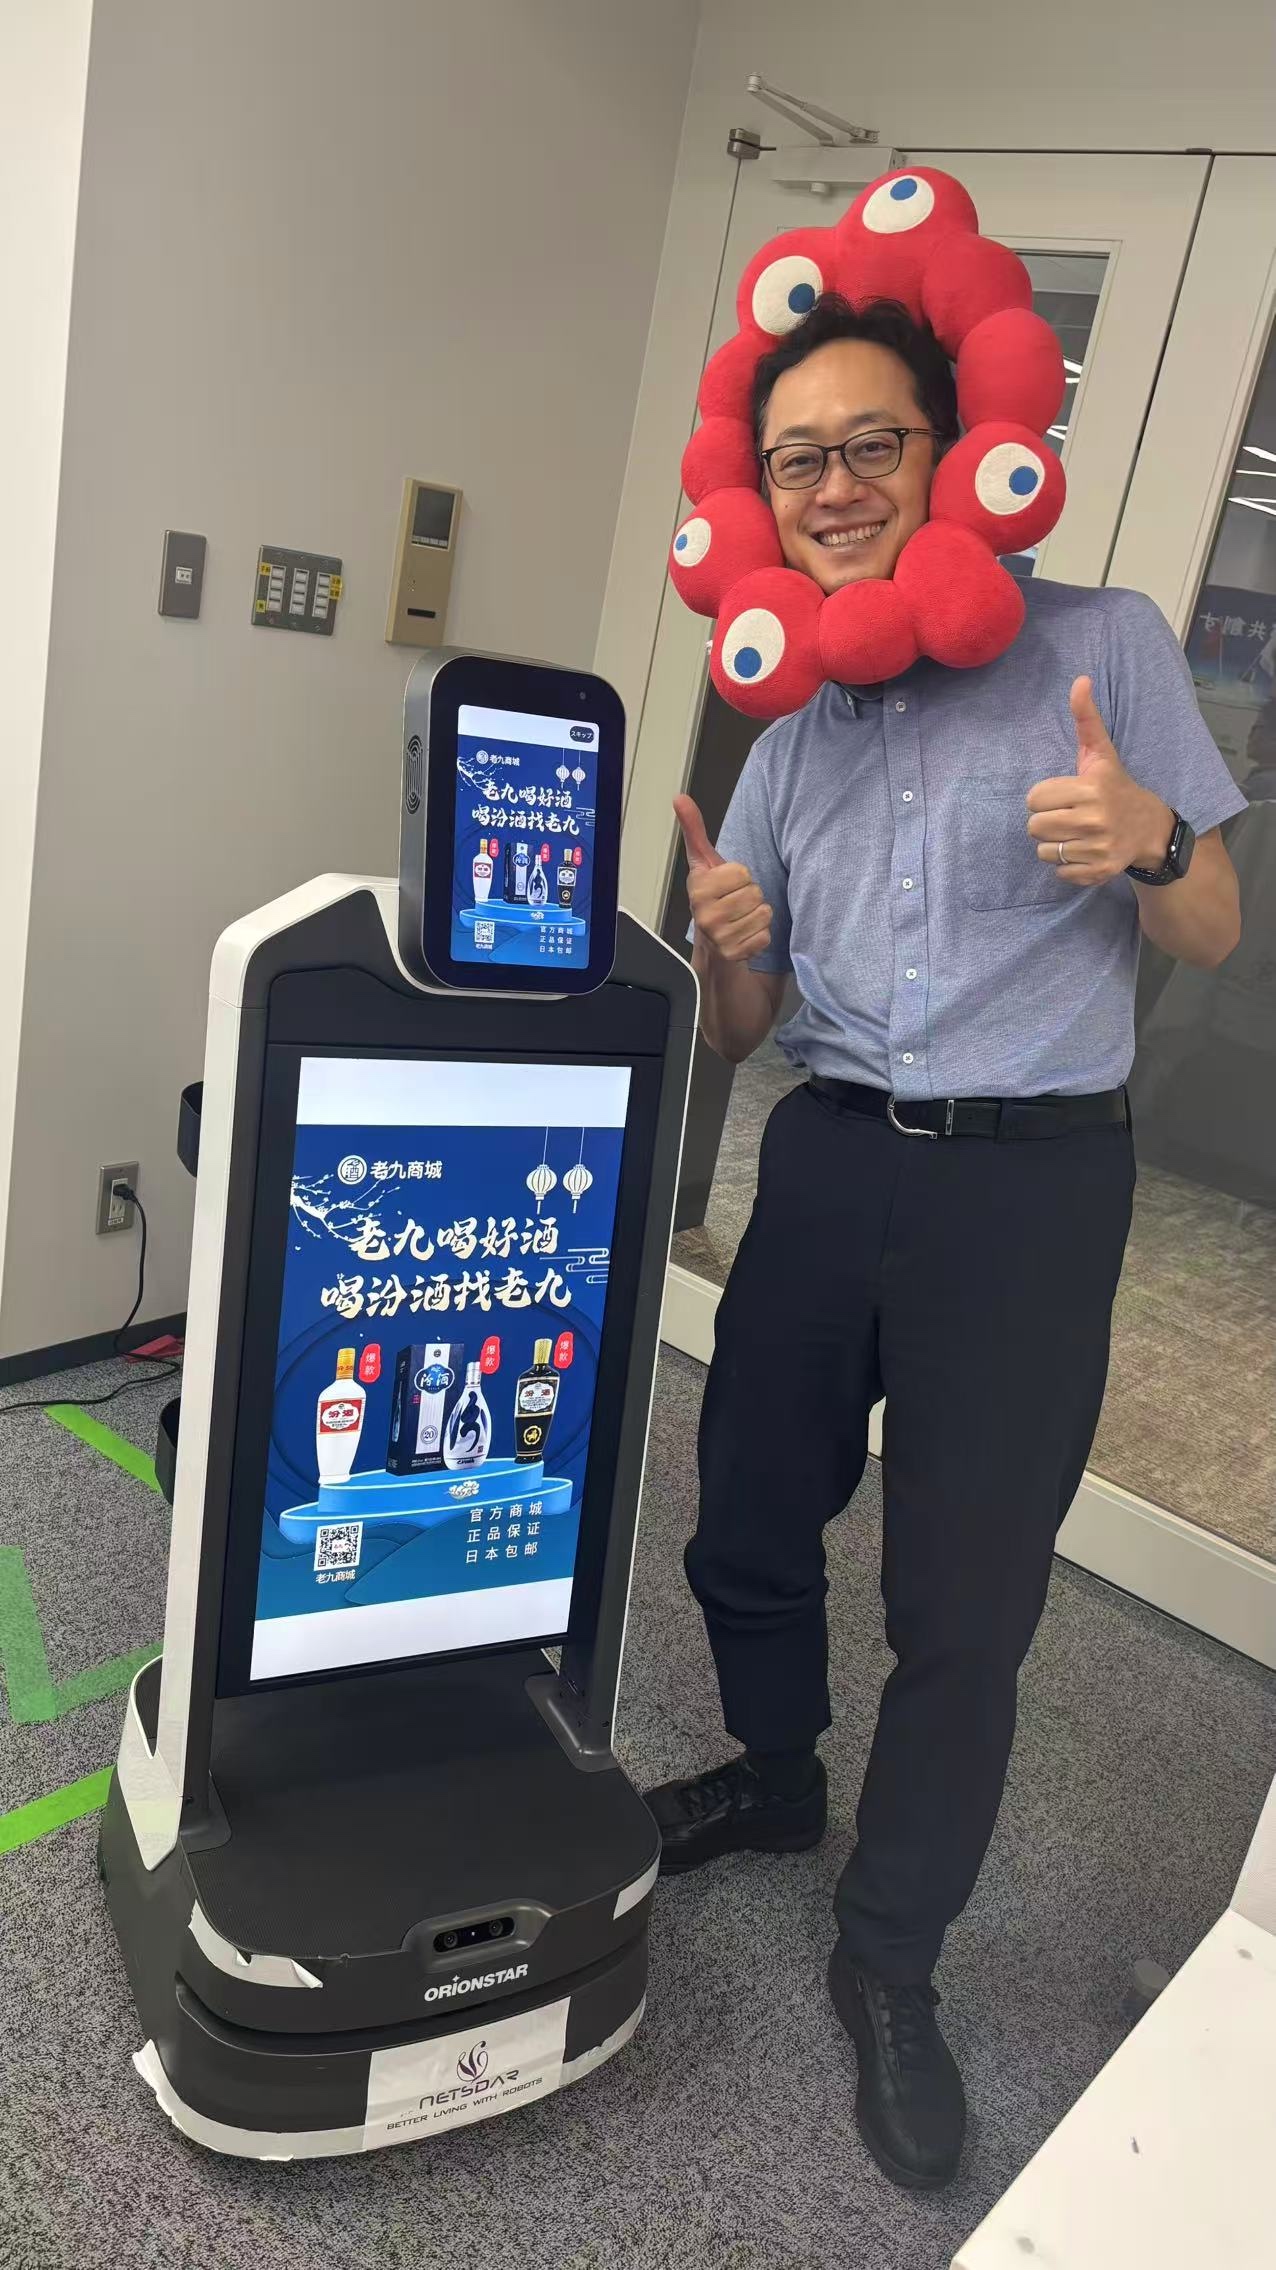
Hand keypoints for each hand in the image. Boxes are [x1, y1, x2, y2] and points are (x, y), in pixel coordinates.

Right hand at [674, 795, 771, 961]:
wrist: (711, 943)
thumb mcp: (704, 863)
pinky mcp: (735, 954)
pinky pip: (766, 935)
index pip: (742, 871)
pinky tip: (745, 935)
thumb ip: (695, 830)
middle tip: (735, 904)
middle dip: (750, 896)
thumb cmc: (712, 898)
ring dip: (757, 915)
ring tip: (740, 919)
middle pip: (755, 892)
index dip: (740, 876)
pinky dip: (760, 935)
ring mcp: (720, 937)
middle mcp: (706, 915)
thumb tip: (680, 797)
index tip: (727, 885)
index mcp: (699, 889)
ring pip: (763, 913)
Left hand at [1026, 677, 1173, 884]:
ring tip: (1076, 833)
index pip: (1034, 798)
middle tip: (1068, 816)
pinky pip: (1058, 872)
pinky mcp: (1098, 871)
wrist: (1151, 829)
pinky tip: (1084, 850)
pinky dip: (1066, 865)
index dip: (1045, 796)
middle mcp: (1094, 819)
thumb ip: (1086, 719)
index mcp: (1090, 788)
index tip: (1065, 795)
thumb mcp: (1102, 753)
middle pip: (1034, 827)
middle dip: (1046, 821)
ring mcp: (1097, 848)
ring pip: (1043, 851)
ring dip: (1054, 844)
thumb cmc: (1116, 787)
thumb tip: (1080, 680)